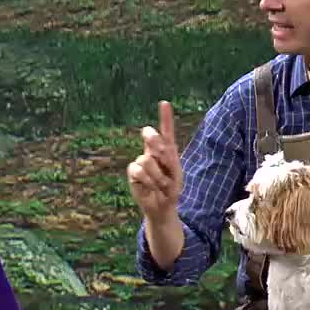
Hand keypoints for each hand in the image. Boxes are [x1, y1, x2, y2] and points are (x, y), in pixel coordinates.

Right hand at [126, 101, 182, 221]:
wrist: (163, 206)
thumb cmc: (172, 188)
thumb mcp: (176, 173)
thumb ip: (168, 159)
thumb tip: (152, 152)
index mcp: (166, 150)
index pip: (166, 131)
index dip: (165, 117)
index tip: (165, 103)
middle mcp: (152, 152)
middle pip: (150, 135)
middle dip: (155, 141)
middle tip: (164, 156)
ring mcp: (141, 161)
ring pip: (146, 159)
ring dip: (158, 175)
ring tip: (161, 184)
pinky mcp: (133, 172)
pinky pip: (139, 170)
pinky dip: (148, 181)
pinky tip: (152, 187)